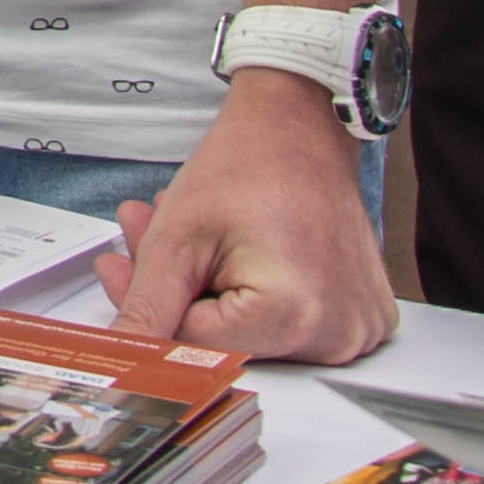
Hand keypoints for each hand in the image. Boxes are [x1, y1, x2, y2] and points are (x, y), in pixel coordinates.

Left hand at [109, 77, 398, 364]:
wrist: (301, 125)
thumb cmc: (249, 163)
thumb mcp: (177, 238)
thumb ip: (146, 307)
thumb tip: (122, 357)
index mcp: (293, 316)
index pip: (194, 344)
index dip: (150, 303)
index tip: (122, 266)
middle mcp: (336, 334)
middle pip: (226, 341)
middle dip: (178, 292)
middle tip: (148, 235)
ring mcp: (356, 329)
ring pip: (251, 334)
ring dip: (208, 290)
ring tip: (197, 238)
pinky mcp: (362, 319)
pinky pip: (289, 325)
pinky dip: (251, 294)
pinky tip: (233, 252)